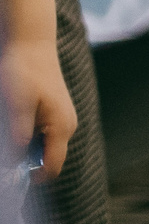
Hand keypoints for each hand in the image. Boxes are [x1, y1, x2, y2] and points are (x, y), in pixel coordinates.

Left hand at [2, 36, 75, 180]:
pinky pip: (42, 136)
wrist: (31, 44)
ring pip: (43, 148)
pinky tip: (13, 125)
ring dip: (24, 150)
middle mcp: (67, 127)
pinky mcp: (55, 113)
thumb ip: (18, 138)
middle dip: (25, 164)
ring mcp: (63, 119)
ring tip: (8, 136)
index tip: (9, 176)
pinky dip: (27, 138)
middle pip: (48, 160)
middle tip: (4, 156)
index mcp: (61, 128)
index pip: (52, 168)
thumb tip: (13, 164)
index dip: (31, 179)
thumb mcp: (16, 108)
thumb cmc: (24, 73)